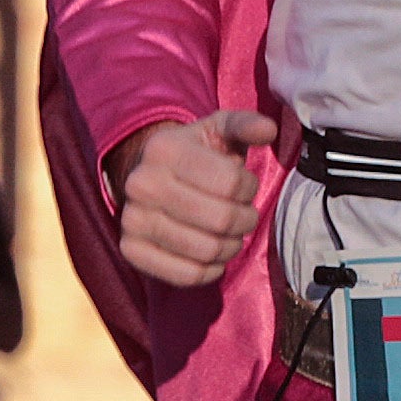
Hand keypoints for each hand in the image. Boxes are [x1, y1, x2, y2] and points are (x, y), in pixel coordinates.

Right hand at [114, 109, 276, 284]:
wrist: (149, 176)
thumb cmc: (195, 154)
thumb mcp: (220, 130)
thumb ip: (246, 125)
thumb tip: (268, 130)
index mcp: (164, 148)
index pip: (231, 182)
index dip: (249, 188)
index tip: (245, 186)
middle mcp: (140, 183)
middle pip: (221, 219)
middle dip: (245, 220)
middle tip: (244, 215)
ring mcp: (132, 219)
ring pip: (207, 249)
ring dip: (231, 246)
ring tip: (230, 234)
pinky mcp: (131, 250)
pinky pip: (186, 275)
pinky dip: (210, 270)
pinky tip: (213, 255)